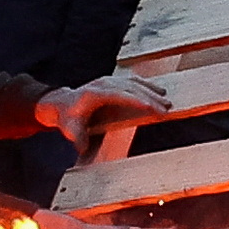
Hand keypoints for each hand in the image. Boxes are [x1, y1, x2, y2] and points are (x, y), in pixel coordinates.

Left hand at [34, 72, 168, 141]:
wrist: (62, 102)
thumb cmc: (68, 117)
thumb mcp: (70, 130)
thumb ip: (78, 139)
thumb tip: (84, 149)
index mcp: (94, 93)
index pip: (119, 95)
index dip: (136, 100)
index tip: (151, 107)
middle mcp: (103, 83)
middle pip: (131, 87)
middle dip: (150, 97)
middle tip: (166, 108)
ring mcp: (109, 80)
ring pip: (134, 82)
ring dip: (151, 90)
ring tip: (166, 100)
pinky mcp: (114, 81)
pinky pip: (133, 80)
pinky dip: (147, 85)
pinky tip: (158, 91)